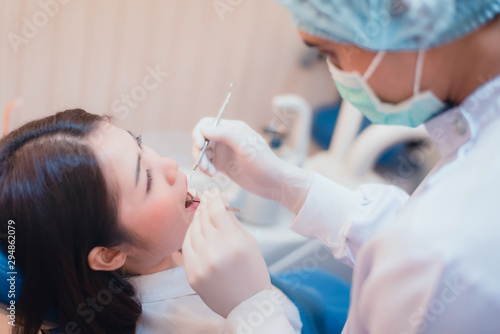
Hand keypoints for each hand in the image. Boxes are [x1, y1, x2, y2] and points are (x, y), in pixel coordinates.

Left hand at [182, 189, 270, 317]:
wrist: (248, 303)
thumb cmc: (252, 271)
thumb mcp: (249, 242)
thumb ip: (232, 220)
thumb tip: (220, 199)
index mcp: (235, 243)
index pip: (217, 211)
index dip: (214, 198)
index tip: (214, 192)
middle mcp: (216, 253)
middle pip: (204, 219)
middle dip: (205, 205)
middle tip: (206, 197)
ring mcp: (201, 265)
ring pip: (193, 230)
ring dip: (197, 219)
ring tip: (202, 212)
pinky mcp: (192, 274)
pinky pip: (186, 247)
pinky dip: (190, 235)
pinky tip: (196, 229)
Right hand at [192, 118, 312, 212]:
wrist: (274, 183)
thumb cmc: (263, 162)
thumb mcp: (245, 146)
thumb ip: (225, 134)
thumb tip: (203, 129)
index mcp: (232, 128)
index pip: (207, 124)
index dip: (199, 133)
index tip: (199, 145)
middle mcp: (226, 138)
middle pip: (201, 139)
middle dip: (198, 151)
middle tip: (203, 165)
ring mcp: (224, 152)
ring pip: (202, 152)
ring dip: (201, 161)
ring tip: (209, 173)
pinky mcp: (223, 165)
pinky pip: (206, 163)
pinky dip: (205, 168)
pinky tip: (213, 175)